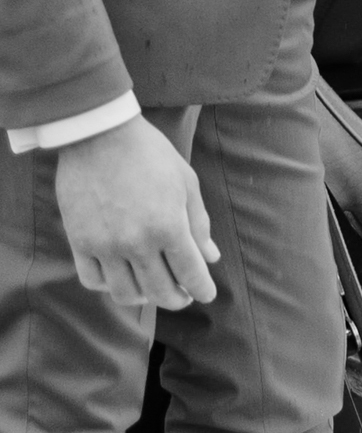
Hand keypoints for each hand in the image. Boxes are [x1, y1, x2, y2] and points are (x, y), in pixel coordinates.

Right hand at [55, 116, 219, 310]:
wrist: (98, 133)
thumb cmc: (149, 153)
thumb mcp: (186, 182)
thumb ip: (199, 223)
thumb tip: (211, 257)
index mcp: (169, 227)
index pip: (191, 276)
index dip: (203, 291)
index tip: (205, 294)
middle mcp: (137, 242)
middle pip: (160, 293)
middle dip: (177, 299)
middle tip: (182, 294)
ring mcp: (105, 245)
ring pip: (126, 294)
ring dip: (144, 297)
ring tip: (150, 288)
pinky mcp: (79, 241)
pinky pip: (93, 280)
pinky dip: (108, 285)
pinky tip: (119, 276)